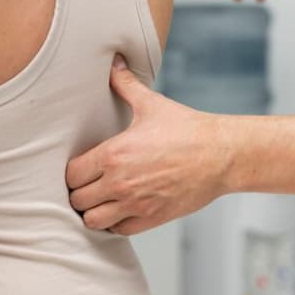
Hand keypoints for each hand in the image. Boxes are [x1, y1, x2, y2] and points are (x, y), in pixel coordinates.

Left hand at [66, 56, 230, 234]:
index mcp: (113, 154)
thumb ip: (125, 84)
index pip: (72, 174)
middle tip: (90, 185)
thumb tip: (114, 63)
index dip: (73, 172)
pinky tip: (121, 210)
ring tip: (101, 200)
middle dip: (80, 192)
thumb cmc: (188, 129)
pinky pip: (118, 231)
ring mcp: (135, 204)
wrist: (222, 154)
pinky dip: (115, 223)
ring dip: (93, 212)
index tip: (82, 168)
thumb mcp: (152, 103)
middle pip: (77, 200)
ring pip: (93, 221)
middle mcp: (119, 182)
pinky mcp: (152, 218)